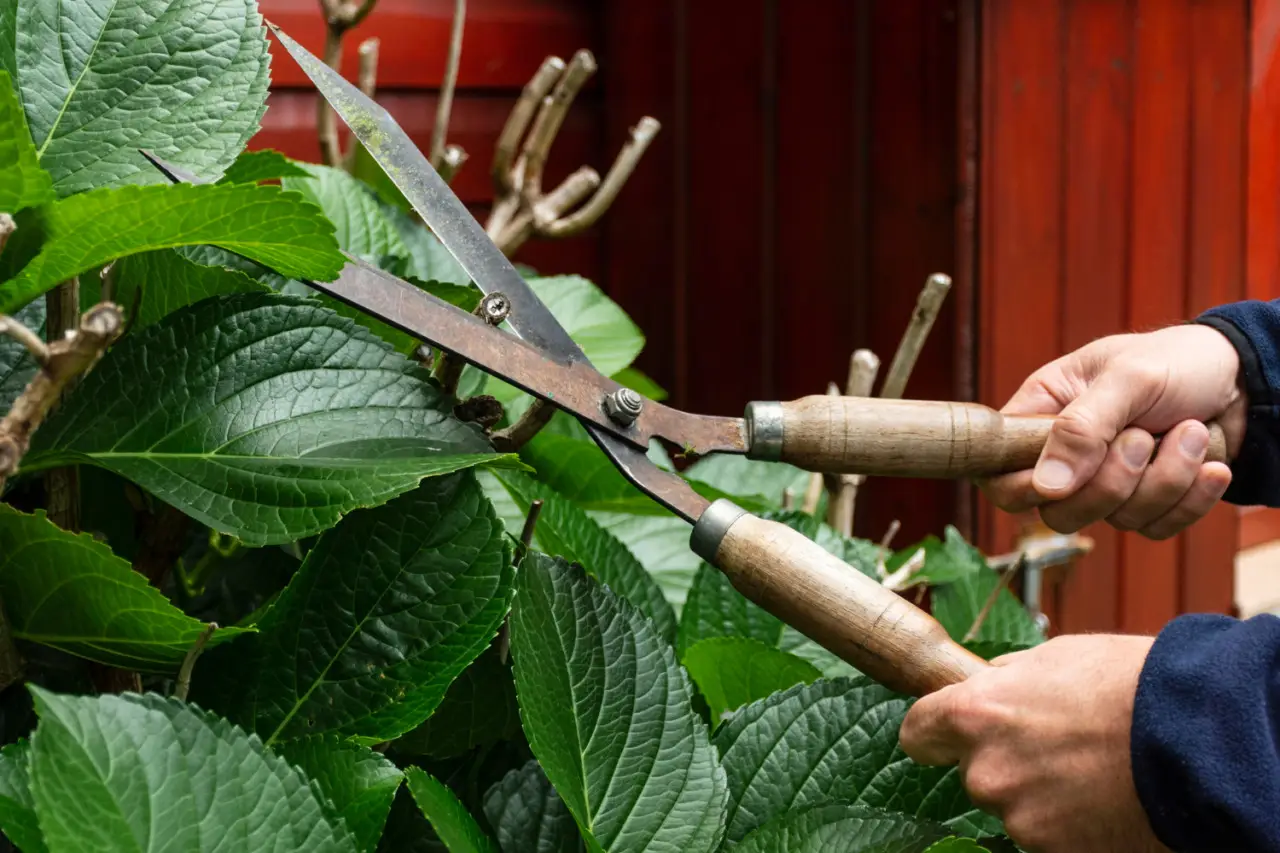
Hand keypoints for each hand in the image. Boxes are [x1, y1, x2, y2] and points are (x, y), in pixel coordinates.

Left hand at [899, 635, 1169, 852]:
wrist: (1194, 736)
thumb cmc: (1126, 683)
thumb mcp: (1052, 658)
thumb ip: (1007, 680)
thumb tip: (989, 683)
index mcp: (974, 714)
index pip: (918, 734)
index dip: (935, 733)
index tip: (948, 734)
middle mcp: (986, 771)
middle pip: (974, 773)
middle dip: (1006, 761)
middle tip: (1056, 746)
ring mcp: (1020, 818)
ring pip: (1015, 806)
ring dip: (1041, 794)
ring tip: (1091, 769)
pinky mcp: (1056, 851)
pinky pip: (1051, 834)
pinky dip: (1071, 822)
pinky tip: (1104, 796)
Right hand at [983, 324, 1246, 537]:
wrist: (1246, 378)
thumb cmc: (1177, 360)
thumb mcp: (1128, 378)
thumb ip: (1082, 428)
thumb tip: (1046, 486)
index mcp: (1041, 413)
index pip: (999, 472)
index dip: (1020, 487)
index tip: (1061, 477)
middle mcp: (1066, 454)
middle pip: (1057, 511)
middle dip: (1112, 482)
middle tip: (1144, 436)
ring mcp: (1107, 483)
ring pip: (1114, 519)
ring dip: (1164, 479)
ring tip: (1190, 431)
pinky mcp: (1147, 503)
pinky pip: (1155, 528)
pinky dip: (1190, 498)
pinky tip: (1209, 463)